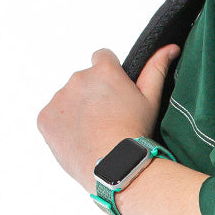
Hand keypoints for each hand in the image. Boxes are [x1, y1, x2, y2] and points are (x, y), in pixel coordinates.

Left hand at [37, 44, 180, 194]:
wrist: (113, 166)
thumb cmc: (134, 134)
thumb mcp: (151, 100)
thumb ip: (156, 69)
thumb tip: (170, 48)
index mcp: (103, 70)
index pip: (102, 57)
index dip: (109, 75)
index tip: (114, 93)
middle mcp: (77, 79)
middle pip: (84, 80)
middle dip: (92, 94)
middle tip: (107, 118)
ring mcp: (58, 99)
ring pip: (67, 99)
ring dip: (76, 110)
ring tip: (93, 132)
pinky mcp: (44, 118)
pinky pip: (52, 117)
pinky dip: (62, 126)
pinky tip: (79, 139)